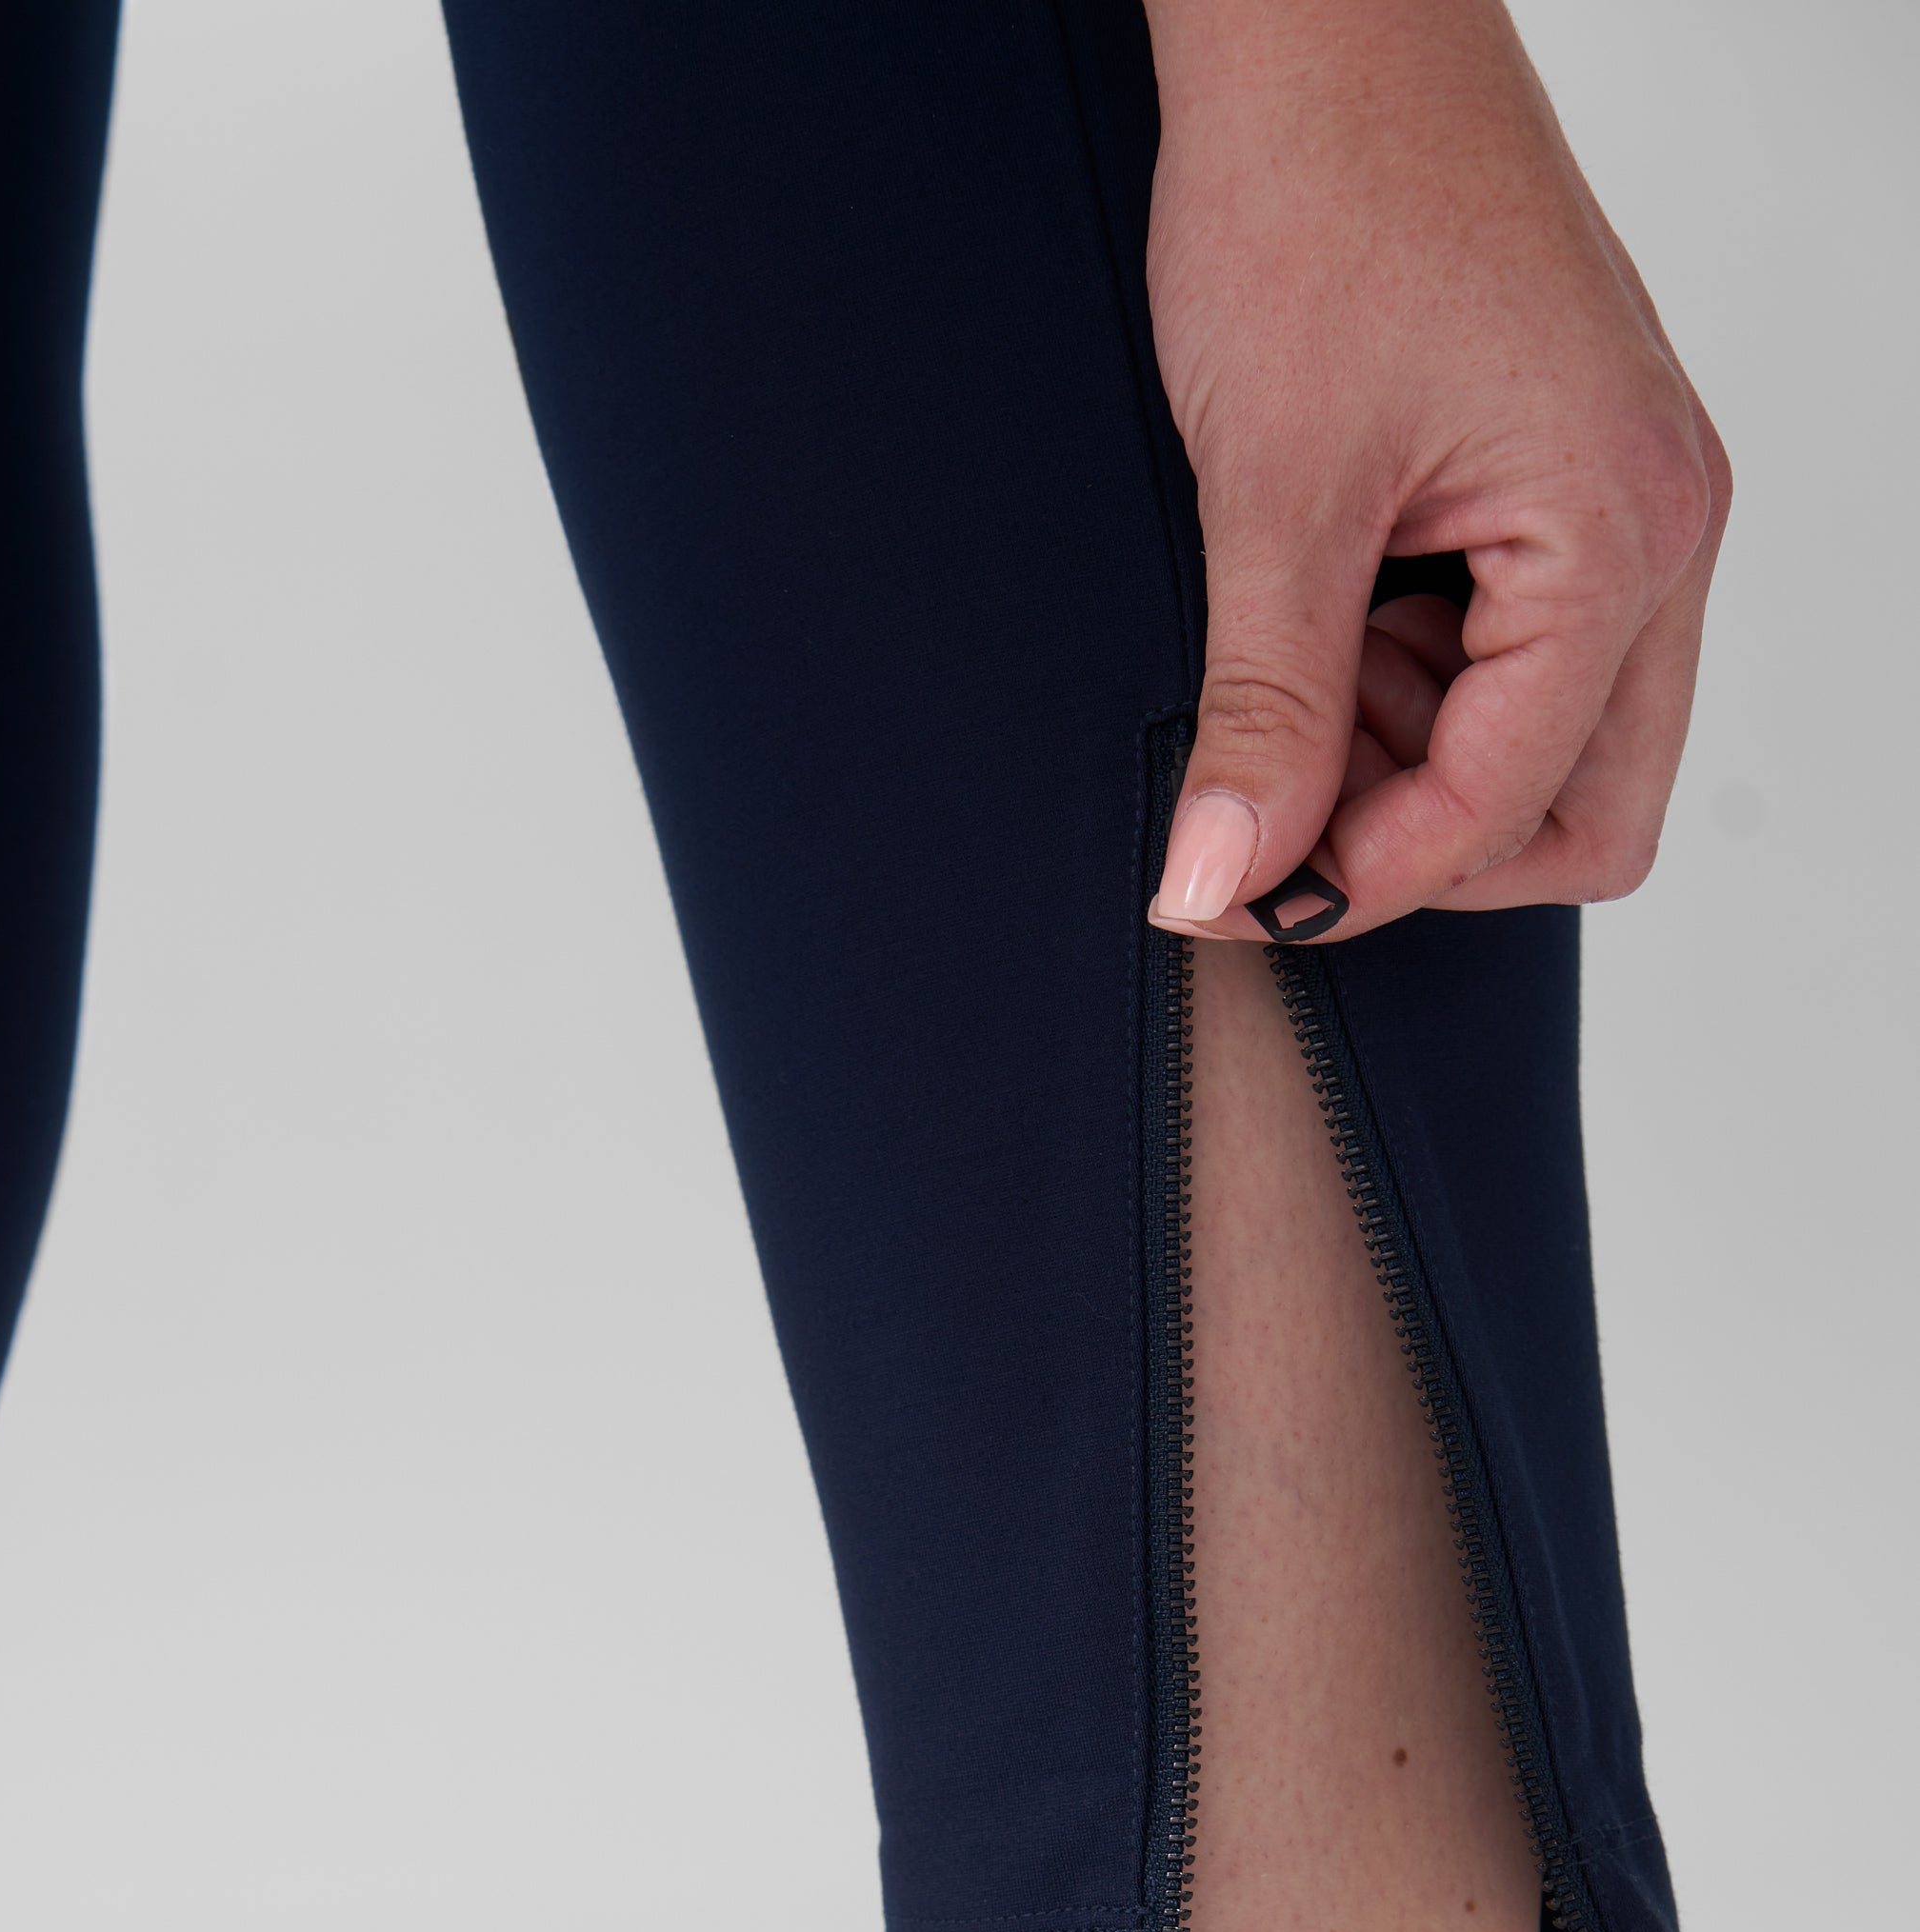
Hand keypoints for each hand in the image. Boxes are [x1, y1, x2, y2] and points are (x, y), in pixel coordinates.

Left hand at [1141, 0, 1729, 942]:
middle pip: (1584, 812)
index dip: (1364, 879)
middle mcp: (1662, 524)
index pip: (1511, 808)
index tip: (1238, 893)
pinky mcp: (1577, 479)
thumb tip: (1223, 881)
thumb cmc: (1319, 203)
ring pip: (1558, 746)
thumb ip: (1265, 714)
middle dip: (1427, 843)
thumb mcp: (1274, 497)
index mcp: (1620, 530)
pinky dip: (1424, 681)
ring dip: (1419, 759)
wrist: (1325, 36)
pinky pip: (1532, 655)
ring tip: (1297, 670)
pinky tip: (1331, 618)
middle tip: (1283, 809)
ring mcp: (1631, 500)